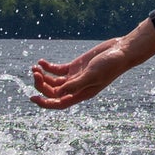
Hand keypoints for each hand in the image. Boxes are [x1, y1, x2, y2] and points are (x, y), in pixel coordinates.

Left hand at [30, 18, 154, 110]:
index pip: (59, 103)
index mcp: (82, 94)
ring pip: (54, 81)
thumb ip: (75, 84)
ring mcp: (76, 77)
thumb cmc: (111, 64)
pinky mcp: (76, 66)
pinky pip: (57, 70)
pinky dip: (48, 67)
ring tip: (35, 67)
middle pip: (54, 92)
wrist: (121, 50)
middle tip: (35, 73)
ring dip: (43, 76)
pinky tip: (41, 62)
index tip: (33, 98)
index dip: (45, 103)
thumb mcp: (92, 74)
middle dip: (42, 84)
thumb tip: (58, 93)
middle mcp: (77, 87)